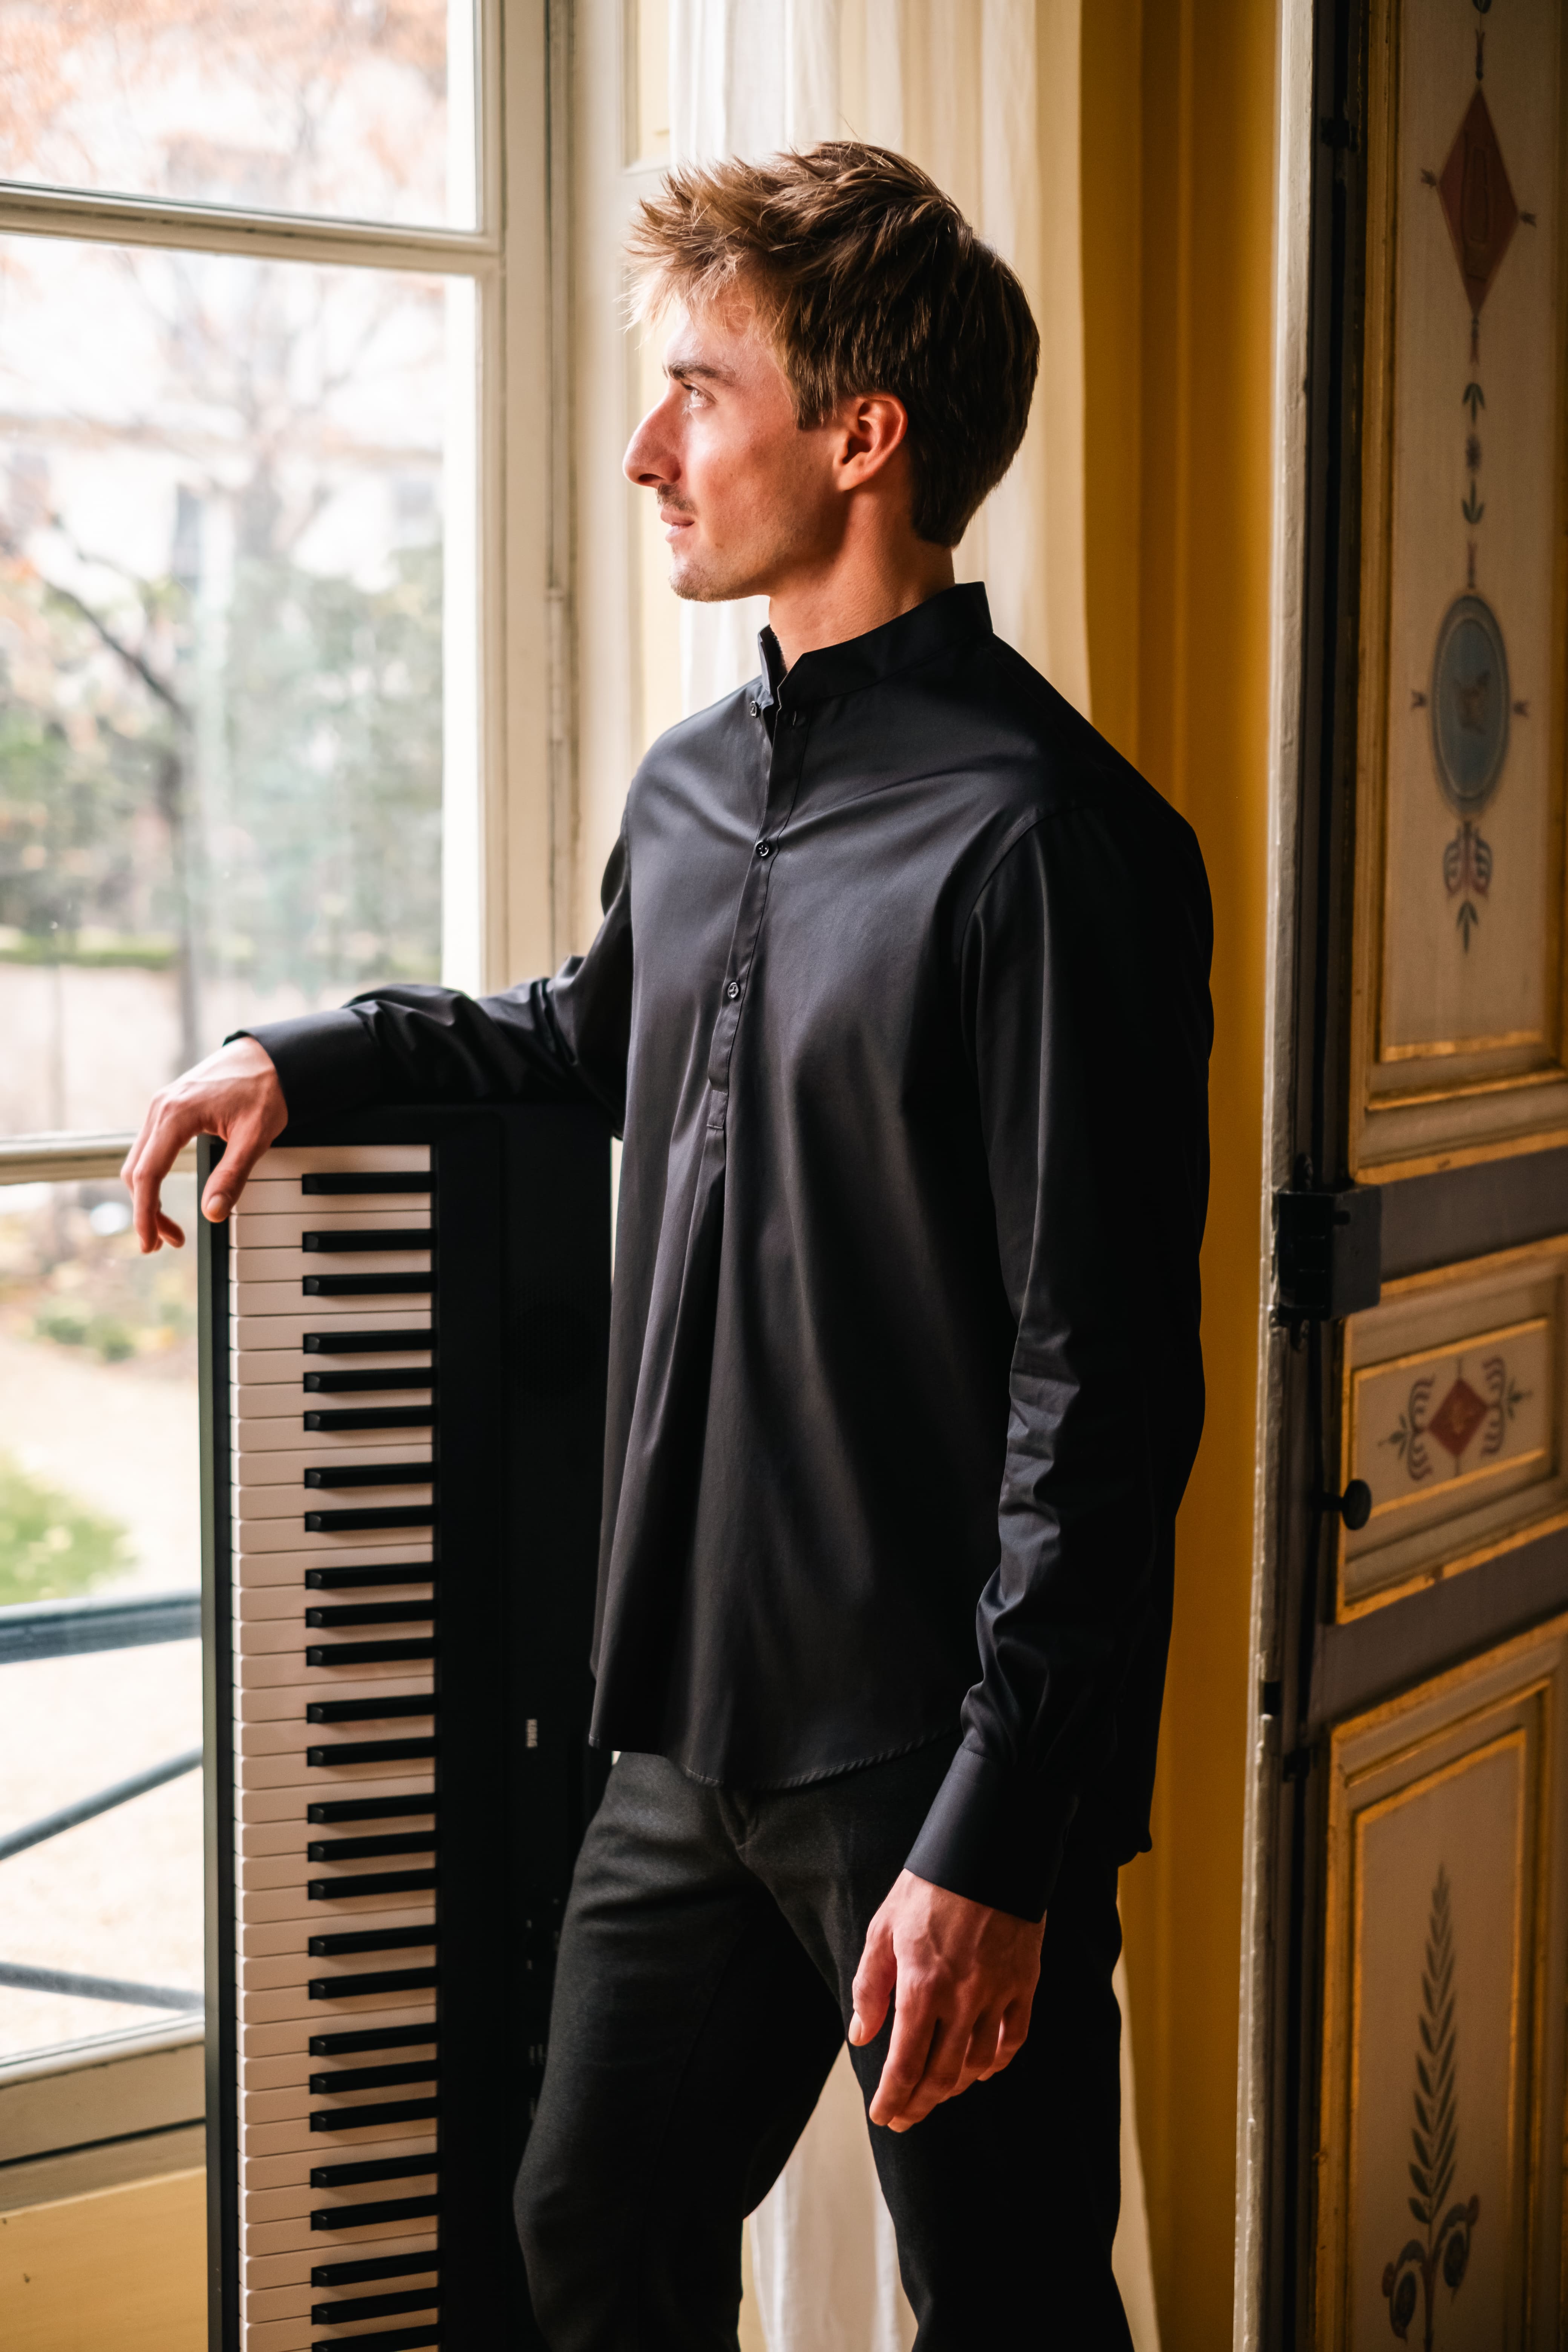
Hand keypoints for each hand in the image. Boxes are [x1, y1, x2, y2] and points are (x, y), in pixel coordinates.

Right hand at [120, 1036, 287, 1251]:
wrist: (269, 1056)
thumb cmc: (266, 1089)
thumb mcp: (255, 1137)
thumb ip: (232, 1176)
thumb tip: (212, 1212)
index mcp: (176, 1114)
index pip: (147, 1175)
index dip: (145, 1214)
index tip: (150, 1242)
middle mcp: (160, 1108)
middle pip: (136, 1171)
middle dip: (146, 1211)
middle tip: (165, 1243)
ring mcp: (161, 1106)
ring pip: (139, 1160)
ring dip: (146, 1196)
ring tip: (167, 1228)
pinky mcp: (168, 1107)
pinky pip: (149, 1147)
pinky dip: (151, 1175)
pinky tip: (163, 1195)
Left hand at [849, 1869, 1043, 2131]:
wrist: (985, 1852)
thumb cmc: (927, 1888)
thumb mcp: (883, 1929)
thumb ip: (870, 1986)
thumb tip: (862, 2035)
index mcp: (920, 1986)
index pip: (904, 2063)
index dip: (892, 2098)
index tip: (883, 2117)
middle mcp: (960, 1999)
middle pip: (941, 2075)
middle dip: (919, 2104)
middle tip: (905, 2117)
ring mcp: (996, 1993)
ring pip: (976, 2064)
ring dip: (954, 2087)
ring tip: (936, 2093)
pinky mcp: (1023, 1984)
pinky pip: (1012, 2039)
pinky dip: (996, 2063)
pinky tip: (981, 2070)